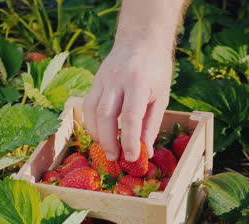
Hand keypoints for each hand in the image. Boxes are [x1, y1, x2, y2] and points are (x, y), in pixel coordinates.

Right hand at [83, 41, 172, 161]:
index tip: (132, 157)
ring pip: (91, 111)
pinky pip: (87, 106)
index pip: (130, 116)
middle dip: (108, 140)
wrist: (140, 40)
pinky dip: (91, 123)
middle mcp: (116, 80)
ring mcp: (102, 80)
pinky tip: (99, 133)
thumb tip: (144, 150)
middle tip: (114, 158)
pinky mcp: (94, 82)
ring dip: (96, 134)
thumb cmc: (155, 68)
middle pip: (105, 115)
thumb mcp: (161, 95)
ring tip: (106, 147)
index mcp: (138, 83)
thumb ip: (151, 123)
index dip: (129, 140)